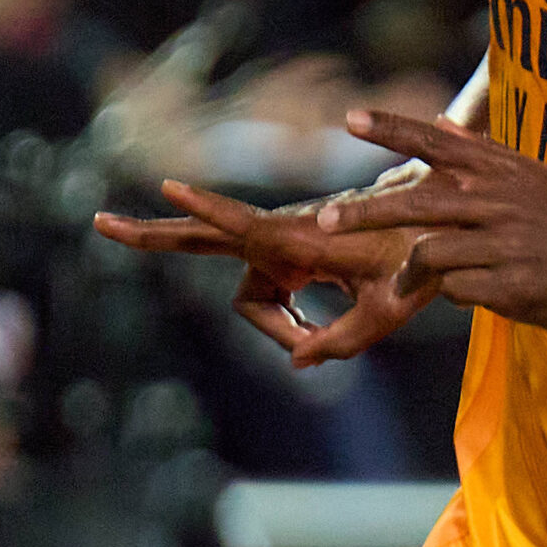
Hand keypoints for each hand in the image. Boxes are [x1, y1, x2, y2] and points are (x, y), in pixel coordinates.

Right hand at [94, 170, 437, 364]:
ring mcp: (286, 247)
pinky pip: (270, 296)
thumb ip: (341, 341)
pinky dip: (284, 320)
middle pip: (206, 238)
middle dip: (156, 234)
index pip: (241, 223)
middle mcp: (284, 237)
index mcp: (302, 239)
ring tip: (312, 343)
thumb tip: (296, 360)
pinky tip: (309, 338)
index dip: (206, 207)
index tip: (170, 185)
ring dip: (274, 324)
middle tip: (101, 221)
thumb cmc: (423, 263)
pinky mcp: (295, 257)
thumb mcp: (389, 311)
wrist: (445, 230)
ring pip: (250, 296)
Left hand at [318, 110, 546, 337]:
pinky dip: (453, 293)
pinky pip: (456, 290)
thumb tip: (438, 122)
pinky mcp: (513, 285)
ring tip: (404, 283)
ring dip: (410, 272)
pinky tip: (474, 292)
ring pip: (431, 252)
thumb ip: (483, 155)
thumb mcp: (533, 179)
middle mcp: (502, 201)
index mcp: (504, 171)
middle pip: (418, 201)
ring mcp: (507, 244)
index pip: (439, 141)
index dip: (393, 128)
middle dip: (365, 211)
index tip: (349, 118)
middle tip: (323, 219)